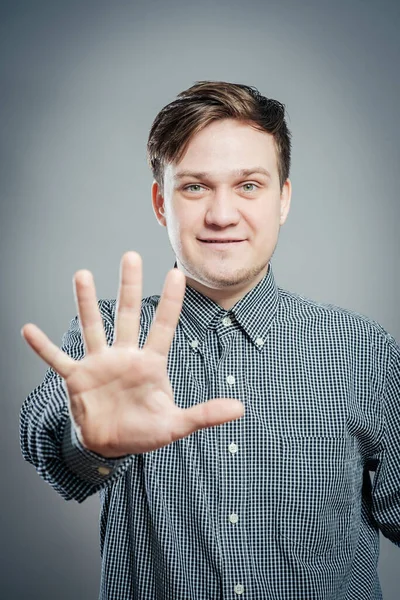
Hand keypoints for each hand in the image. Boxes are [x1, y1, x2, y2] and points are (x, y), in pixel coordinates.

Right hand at [21, 252, 243, 456]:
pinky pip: (57, 360)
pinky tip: (28, 330)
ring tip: (82, 275)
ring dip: (87, 303)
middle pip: (127, 315)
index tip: (176, 273)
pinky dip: (43, 347)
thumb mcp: (175, 425)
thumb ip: (205, 415)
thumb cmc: (144, 431)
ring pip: (93, 327)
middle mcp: (124, 356)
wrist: (112, 445)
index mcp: (150, 364)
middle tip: (131, 255)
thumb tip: (241, 409)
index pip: (163, 326)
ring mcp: (99, 365)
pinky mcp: (77, 378)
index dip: (170, 301)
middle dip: (129, 286)